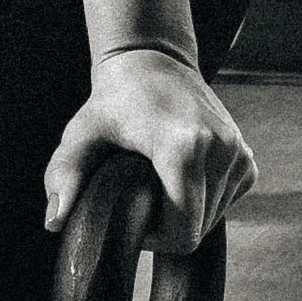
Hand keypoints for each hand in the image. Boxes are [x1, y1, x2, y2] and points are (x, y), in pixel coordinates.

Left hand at [43, 47, 255, 252]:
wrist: (152, 62)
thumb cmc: (114, 101)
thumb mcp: (81, 134)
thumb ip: (65, 175)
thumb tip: (54, 222)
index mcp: (185, 147)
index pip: (183, 232)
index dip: (153, 238)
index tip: (131, 213)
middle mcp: (221, 149)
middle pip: (197, 230)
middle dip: (167, 225)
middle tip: (140, 196)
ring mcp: (238, 154)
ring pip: (212, 220)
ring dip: (184, 213)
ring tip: (157, 180)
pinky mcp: (246, 158)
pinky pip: (225, 204)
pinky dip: (202, 202)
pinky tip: (179, 175)